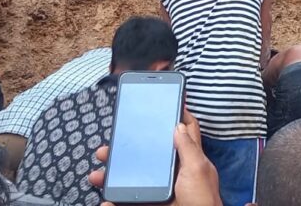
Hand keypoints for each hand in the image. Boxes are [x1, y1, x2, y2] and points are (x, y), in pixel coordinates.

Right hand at [89, 110, 221, 205]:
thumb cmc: (203, 201)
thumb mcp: (197, 170)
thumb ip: (188, 148)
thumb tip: (178, 124)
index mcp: (189, 160)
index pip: (184, 132)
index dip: (175, 116)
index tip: (161, 105)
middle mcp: (174, 173)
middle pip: (149, 155)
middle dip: (127, 150)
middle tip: (107, 148)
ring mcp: (162, 189)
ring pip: (134, 179)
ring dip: (113, 176)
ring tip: (97, 175)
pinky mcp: (151, 203)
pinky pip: (129, 201)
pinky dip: (114, 201)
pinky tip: (106, 201)